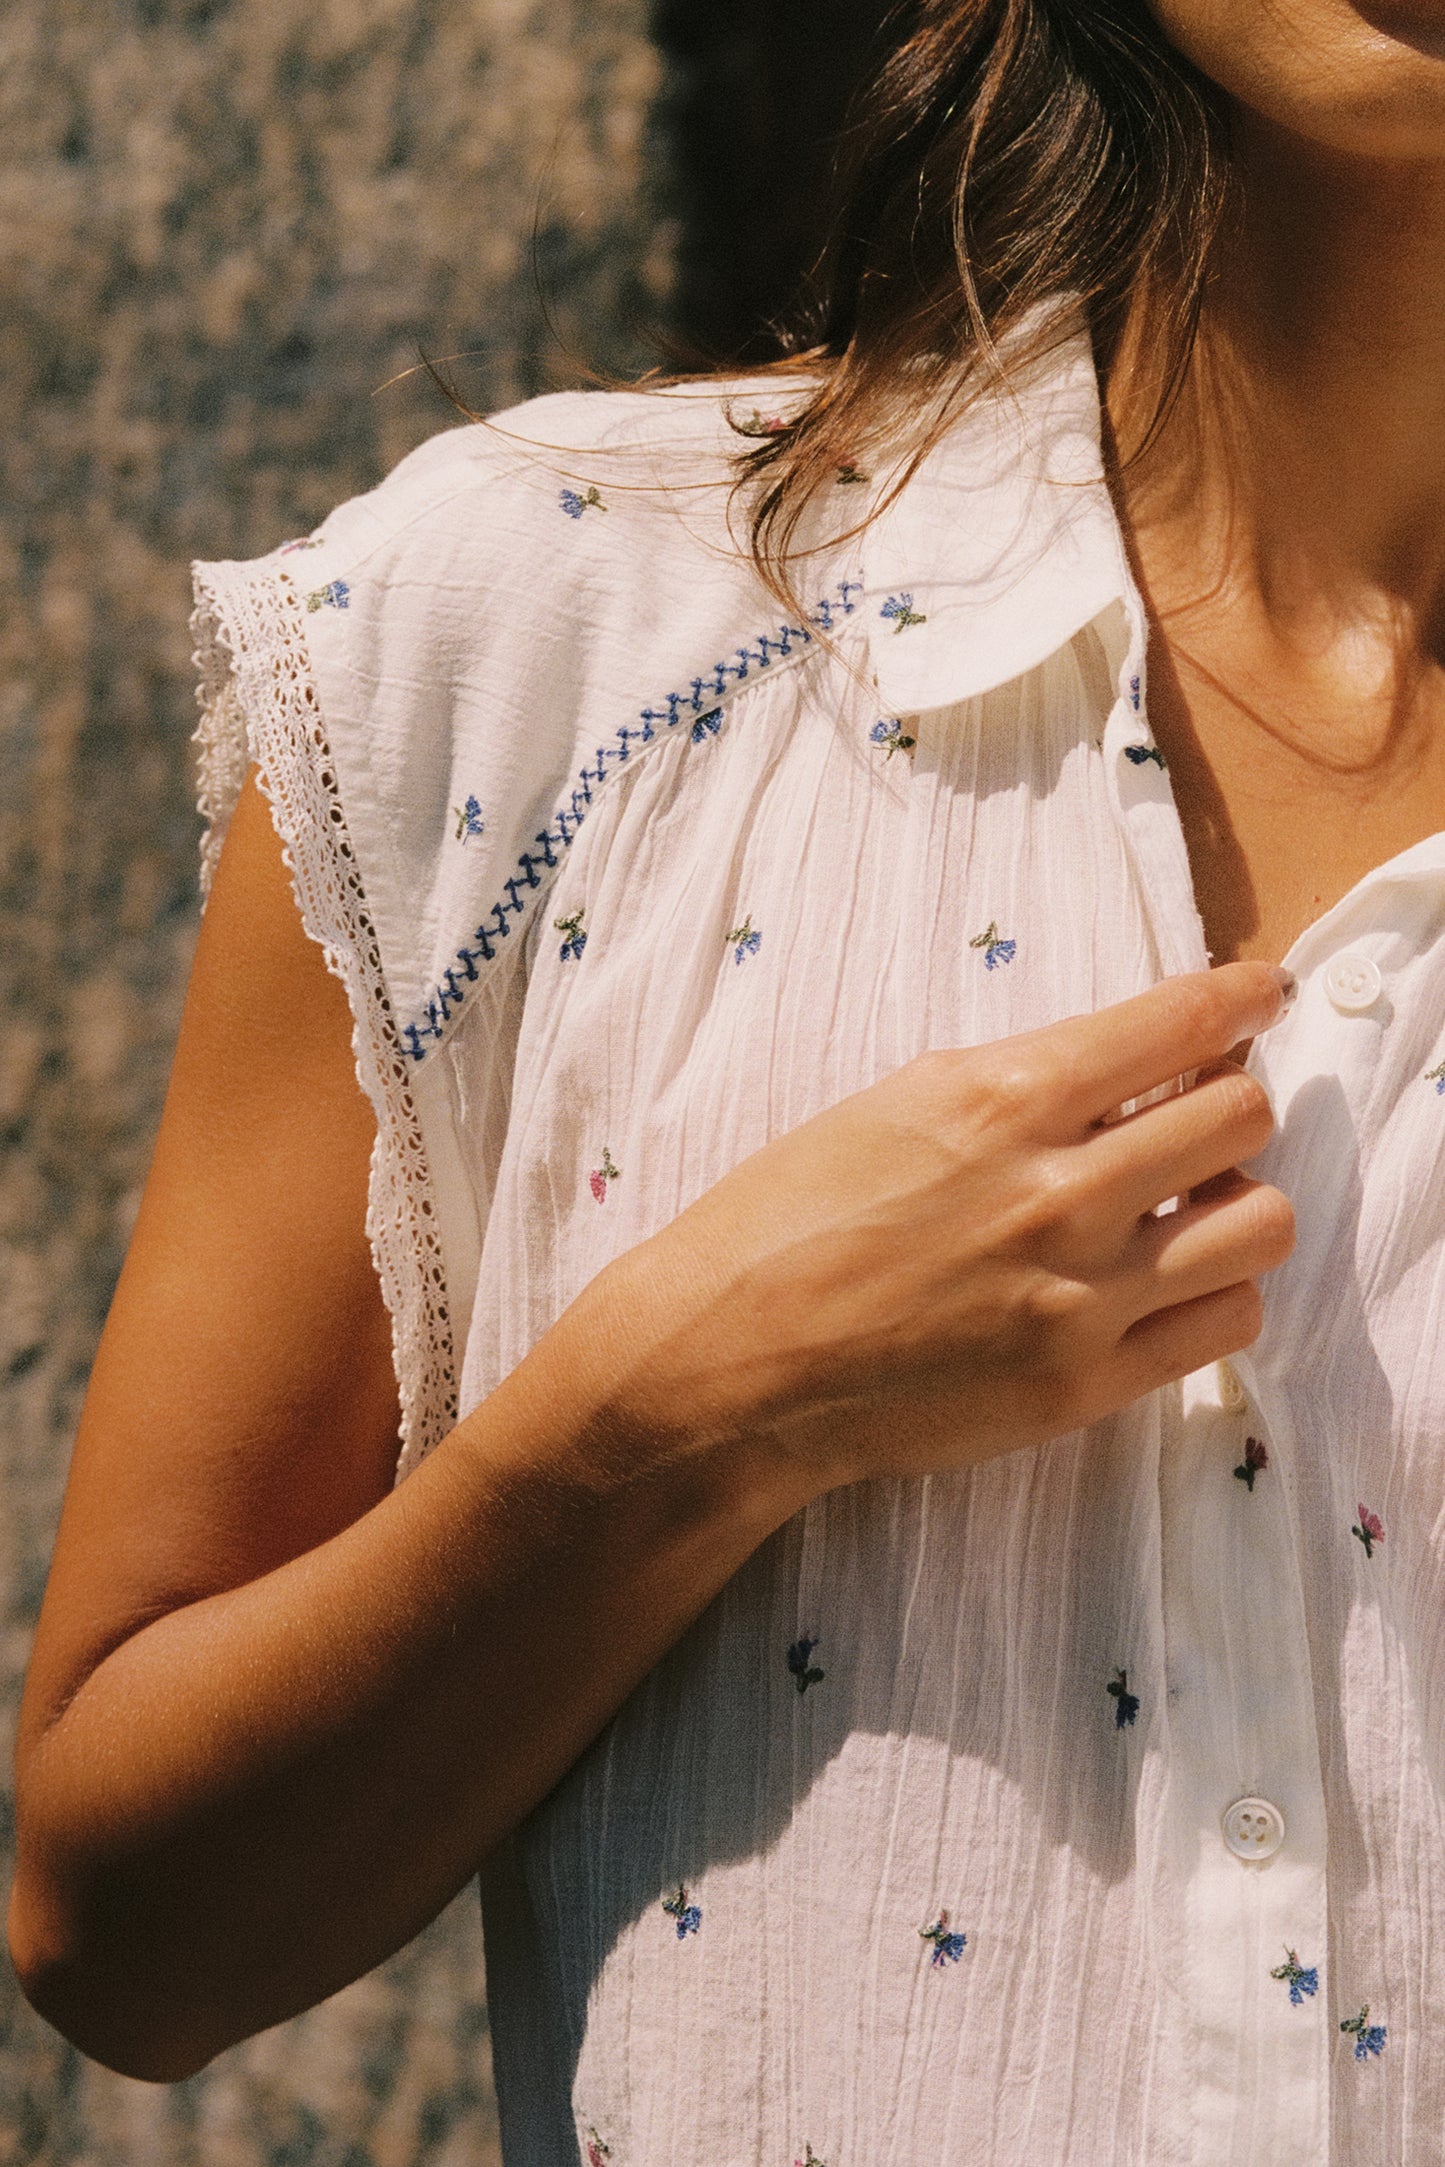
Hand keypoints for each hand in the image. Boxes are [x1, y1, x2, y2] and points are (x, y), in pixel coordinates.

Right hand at [599, 962, 1294, 1490]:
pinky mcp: (1085, 1384)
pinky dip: (1213, 1291)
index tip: (1260, 997)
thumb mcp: (899, 1103)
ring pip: (1263, 1221)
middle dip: (1229, 1102)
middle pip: (1242, 1115)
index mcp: (1003, 1099)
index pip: (1182, 1022)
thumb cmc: (786, 1220)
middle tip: (1196, 1117)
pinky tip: (1163, 1283)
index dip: (1242, 999)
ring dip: (1236, 1202)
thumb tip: (1133, 1064)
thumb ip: (1024, 1081)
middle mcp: (1058, 1190)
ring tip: (1185, 1210)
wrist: (729, 1362)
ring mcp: (1080, 1295)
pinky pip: (1228, 1321)